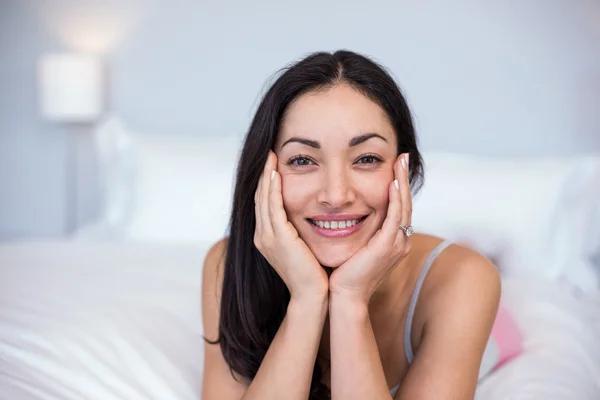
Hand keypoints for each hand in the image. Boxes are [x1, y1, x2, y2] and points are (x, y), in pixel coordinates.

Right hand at [254, 150, 328, 299]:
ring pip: (263, 199)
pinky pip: (272, 207)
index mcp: (267, 238)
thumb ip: (299, 231)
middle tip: (268, 153)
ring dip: (266, 176)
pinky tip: (275, 174)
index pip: (264, 204)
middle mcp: (262, 236)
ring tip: (270, 157)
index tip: (272, 164)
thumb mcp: (302, 247)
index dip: (266, 183)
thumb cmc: (313, 274)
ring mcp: (267, 237)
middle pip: (259, 198)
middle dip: (263, 174)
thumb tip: (309, 216)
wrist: (312, 296)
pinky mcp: (277, 238)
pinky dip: (272, 189)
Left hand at [329, 153, 412, 303]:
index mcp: (393, 240)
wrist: (344, 295)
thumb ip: (359, 229)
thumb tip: (347, 211)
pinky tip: (393, 182)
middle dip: (404, 178)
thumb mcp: (355, 245)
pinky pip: (396, 217)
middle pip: (406, 203)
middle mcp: (400, 241)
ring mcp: (396, 244)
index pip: (399, 207)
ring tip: (401, 162)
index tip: (395, 166)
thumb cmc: (344, 272)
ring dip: (402, 182)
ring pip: (404, 207)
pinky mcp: (388, 246)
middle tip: (403, 157)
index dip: (399, 186)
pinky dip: (396, 199)